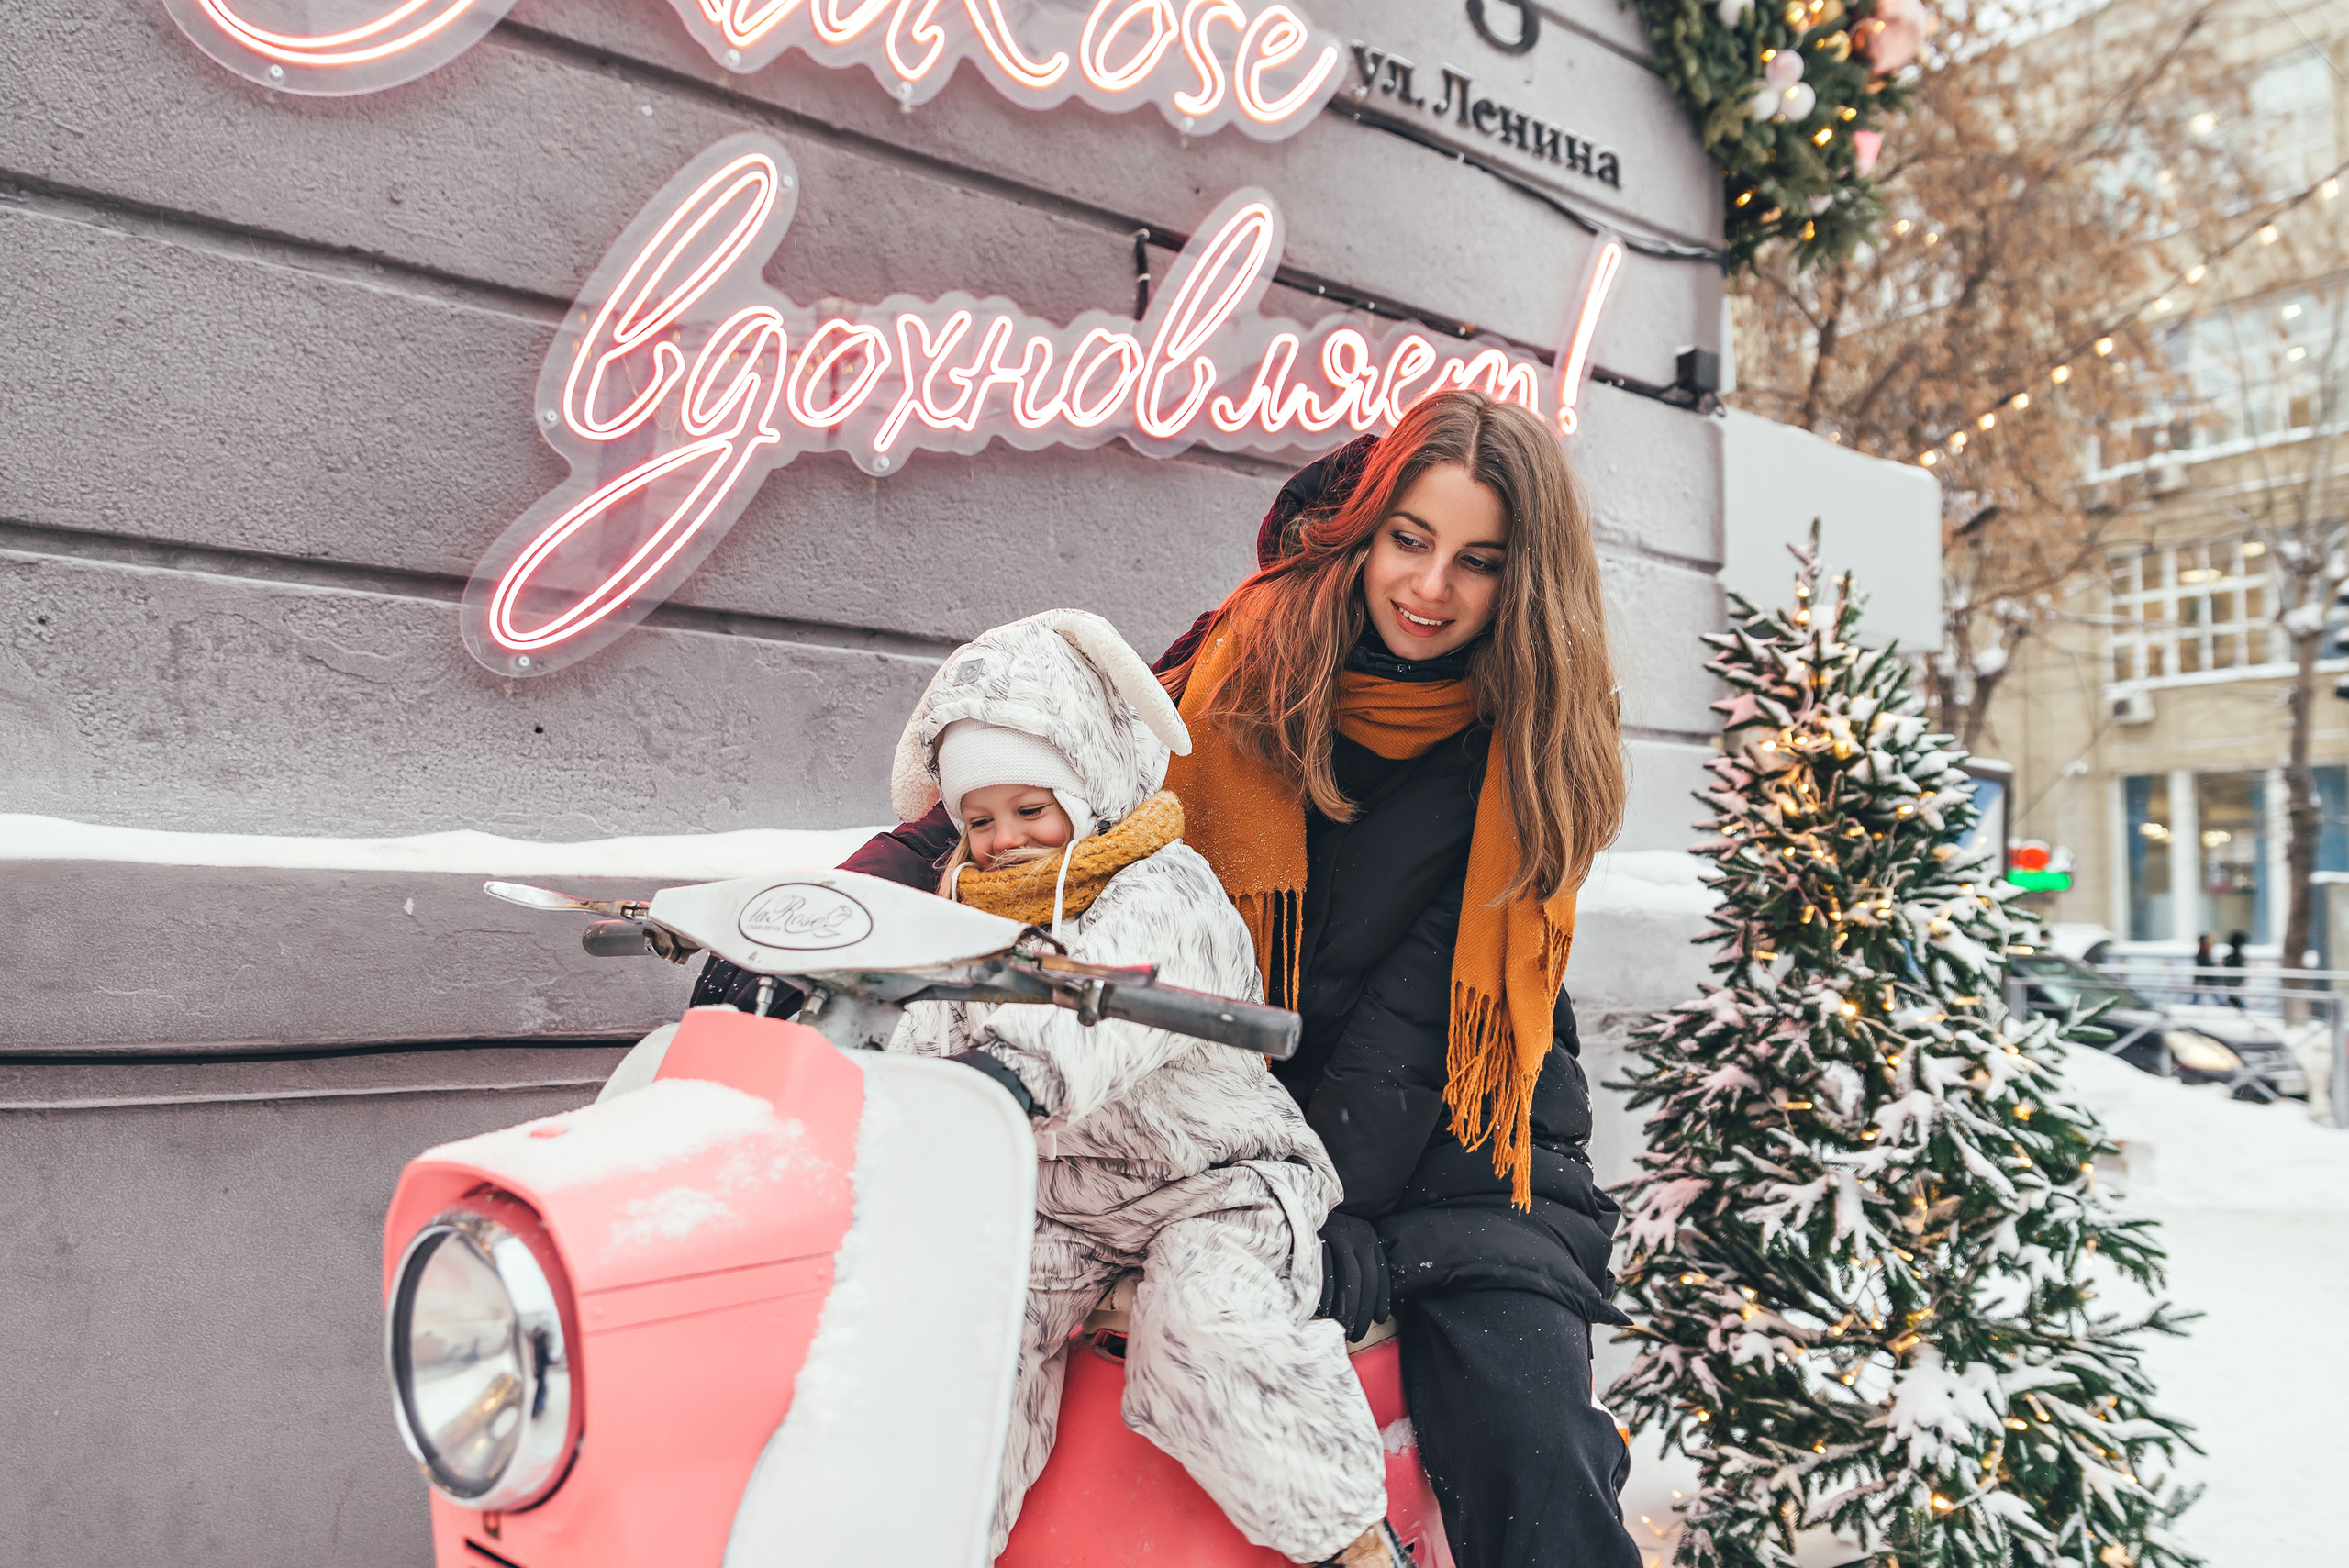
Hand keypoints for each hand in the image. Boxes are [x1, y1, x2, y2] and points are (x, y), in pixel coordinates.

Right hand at [1315, 1212, 1388, 1340]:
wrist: (1297, 1205)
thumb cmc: (1324, 1232)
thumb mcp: (1347, 1242)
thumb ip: (1357, 1264)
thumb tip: (1371, 1298)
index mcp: (1368, 1237)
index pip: (1379, 1272)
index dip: (1381, 1298)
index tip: (1380, 1318)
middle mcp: (1358, 1233)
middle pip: (1366, 1279)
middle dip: (1363, 1311)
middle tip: (1357, 1333)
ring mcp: (1338, 1232)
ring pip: (1349, 1276)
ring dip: (1347, 1307)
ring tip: (1343, 1328)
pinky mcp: (1319, 1234)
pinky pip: (1326, 1269)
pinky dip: (1328, 1292)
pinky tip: (1325, 1311)